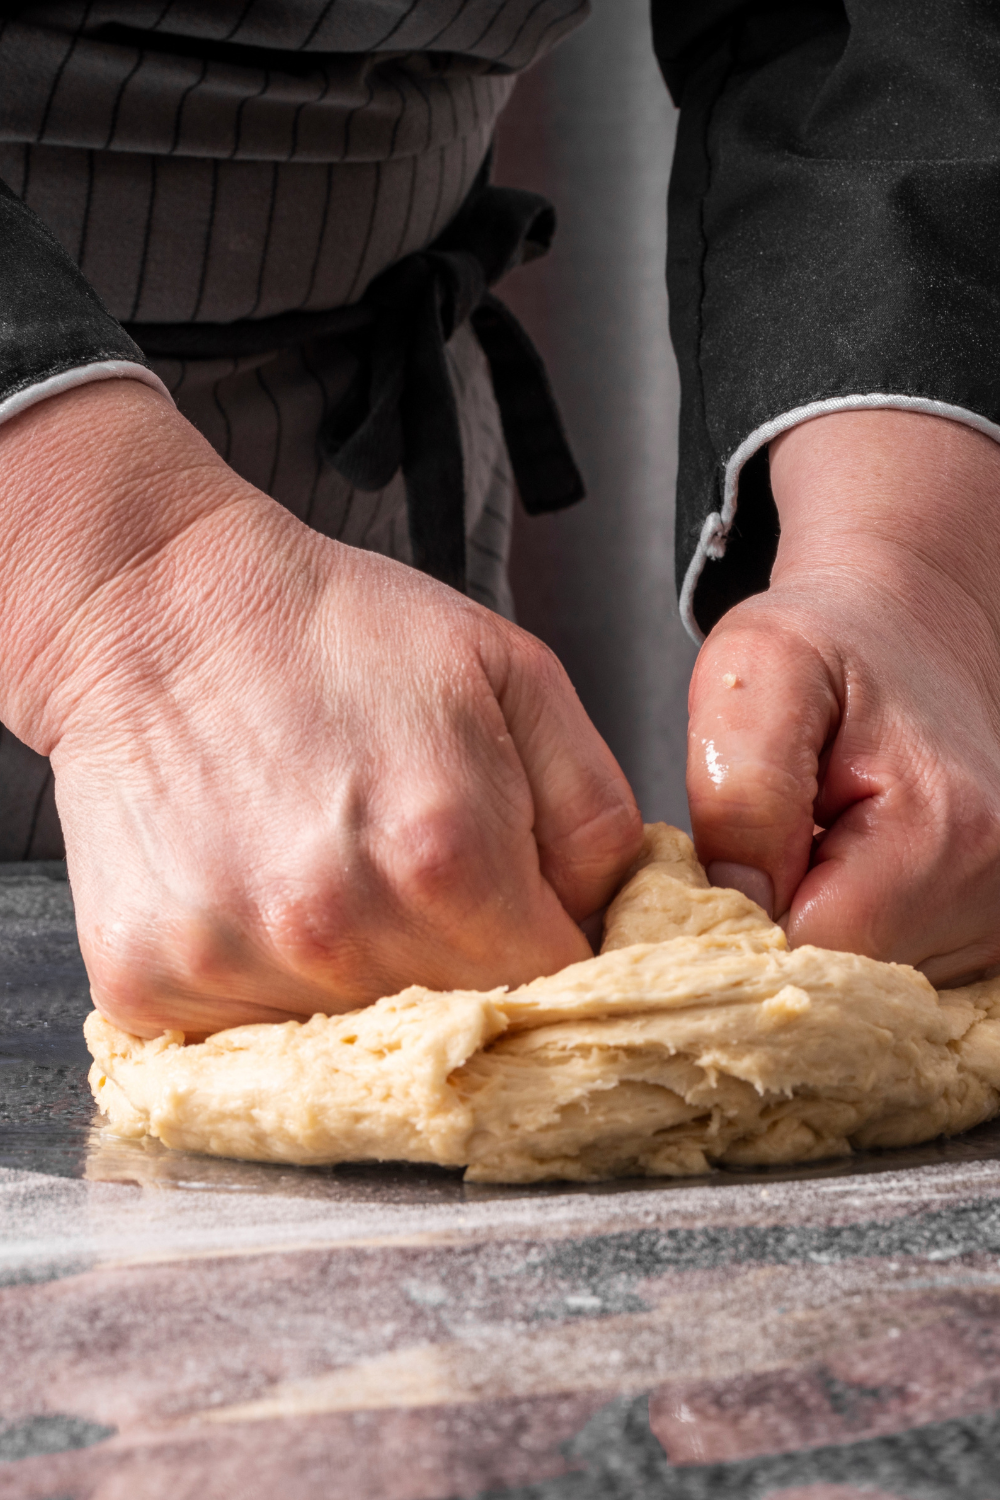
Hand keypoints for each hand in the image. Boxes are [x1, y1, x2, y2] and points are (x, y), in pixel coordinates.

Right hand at [0, 380, 640, 1036]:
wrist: (159, 610)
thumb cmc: (336, 635)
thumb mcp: (516, 676)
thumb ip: (596, 815)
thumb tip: (613, 925)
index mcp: (446, 859)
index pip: (555, 990)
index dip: (553, 953)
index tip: (525, 920)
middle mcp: (336, 932)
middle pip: (456, 1029)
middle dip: (462, 972)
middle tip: (418, 883)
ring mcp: (232, 965)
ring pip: (352, 1046)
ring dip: (361, 988)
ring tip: (330, 879)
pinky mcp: (147, 984)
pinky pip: (245, 1044)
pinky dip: (268, 994)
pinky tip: (262, 906)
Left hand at [687, 408, 999, 986]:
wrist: (904, 629)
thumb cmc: (824, 645)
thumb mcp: (755, 674)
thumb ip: (742, 786)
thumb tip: (739, 902)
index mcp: (944, 833)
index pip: (812, 954)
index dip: (742, 928)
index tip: (715, 874)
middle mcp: (995, 892)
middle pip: (840, 987)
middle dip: (774, 936)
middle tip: (760, 852)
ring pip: (862, 995)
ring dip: (811, 937)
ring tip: (806, 853)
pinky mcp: (990, 937)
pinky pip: (889, 982)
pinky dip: (847, 943)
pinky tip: (835, 881)